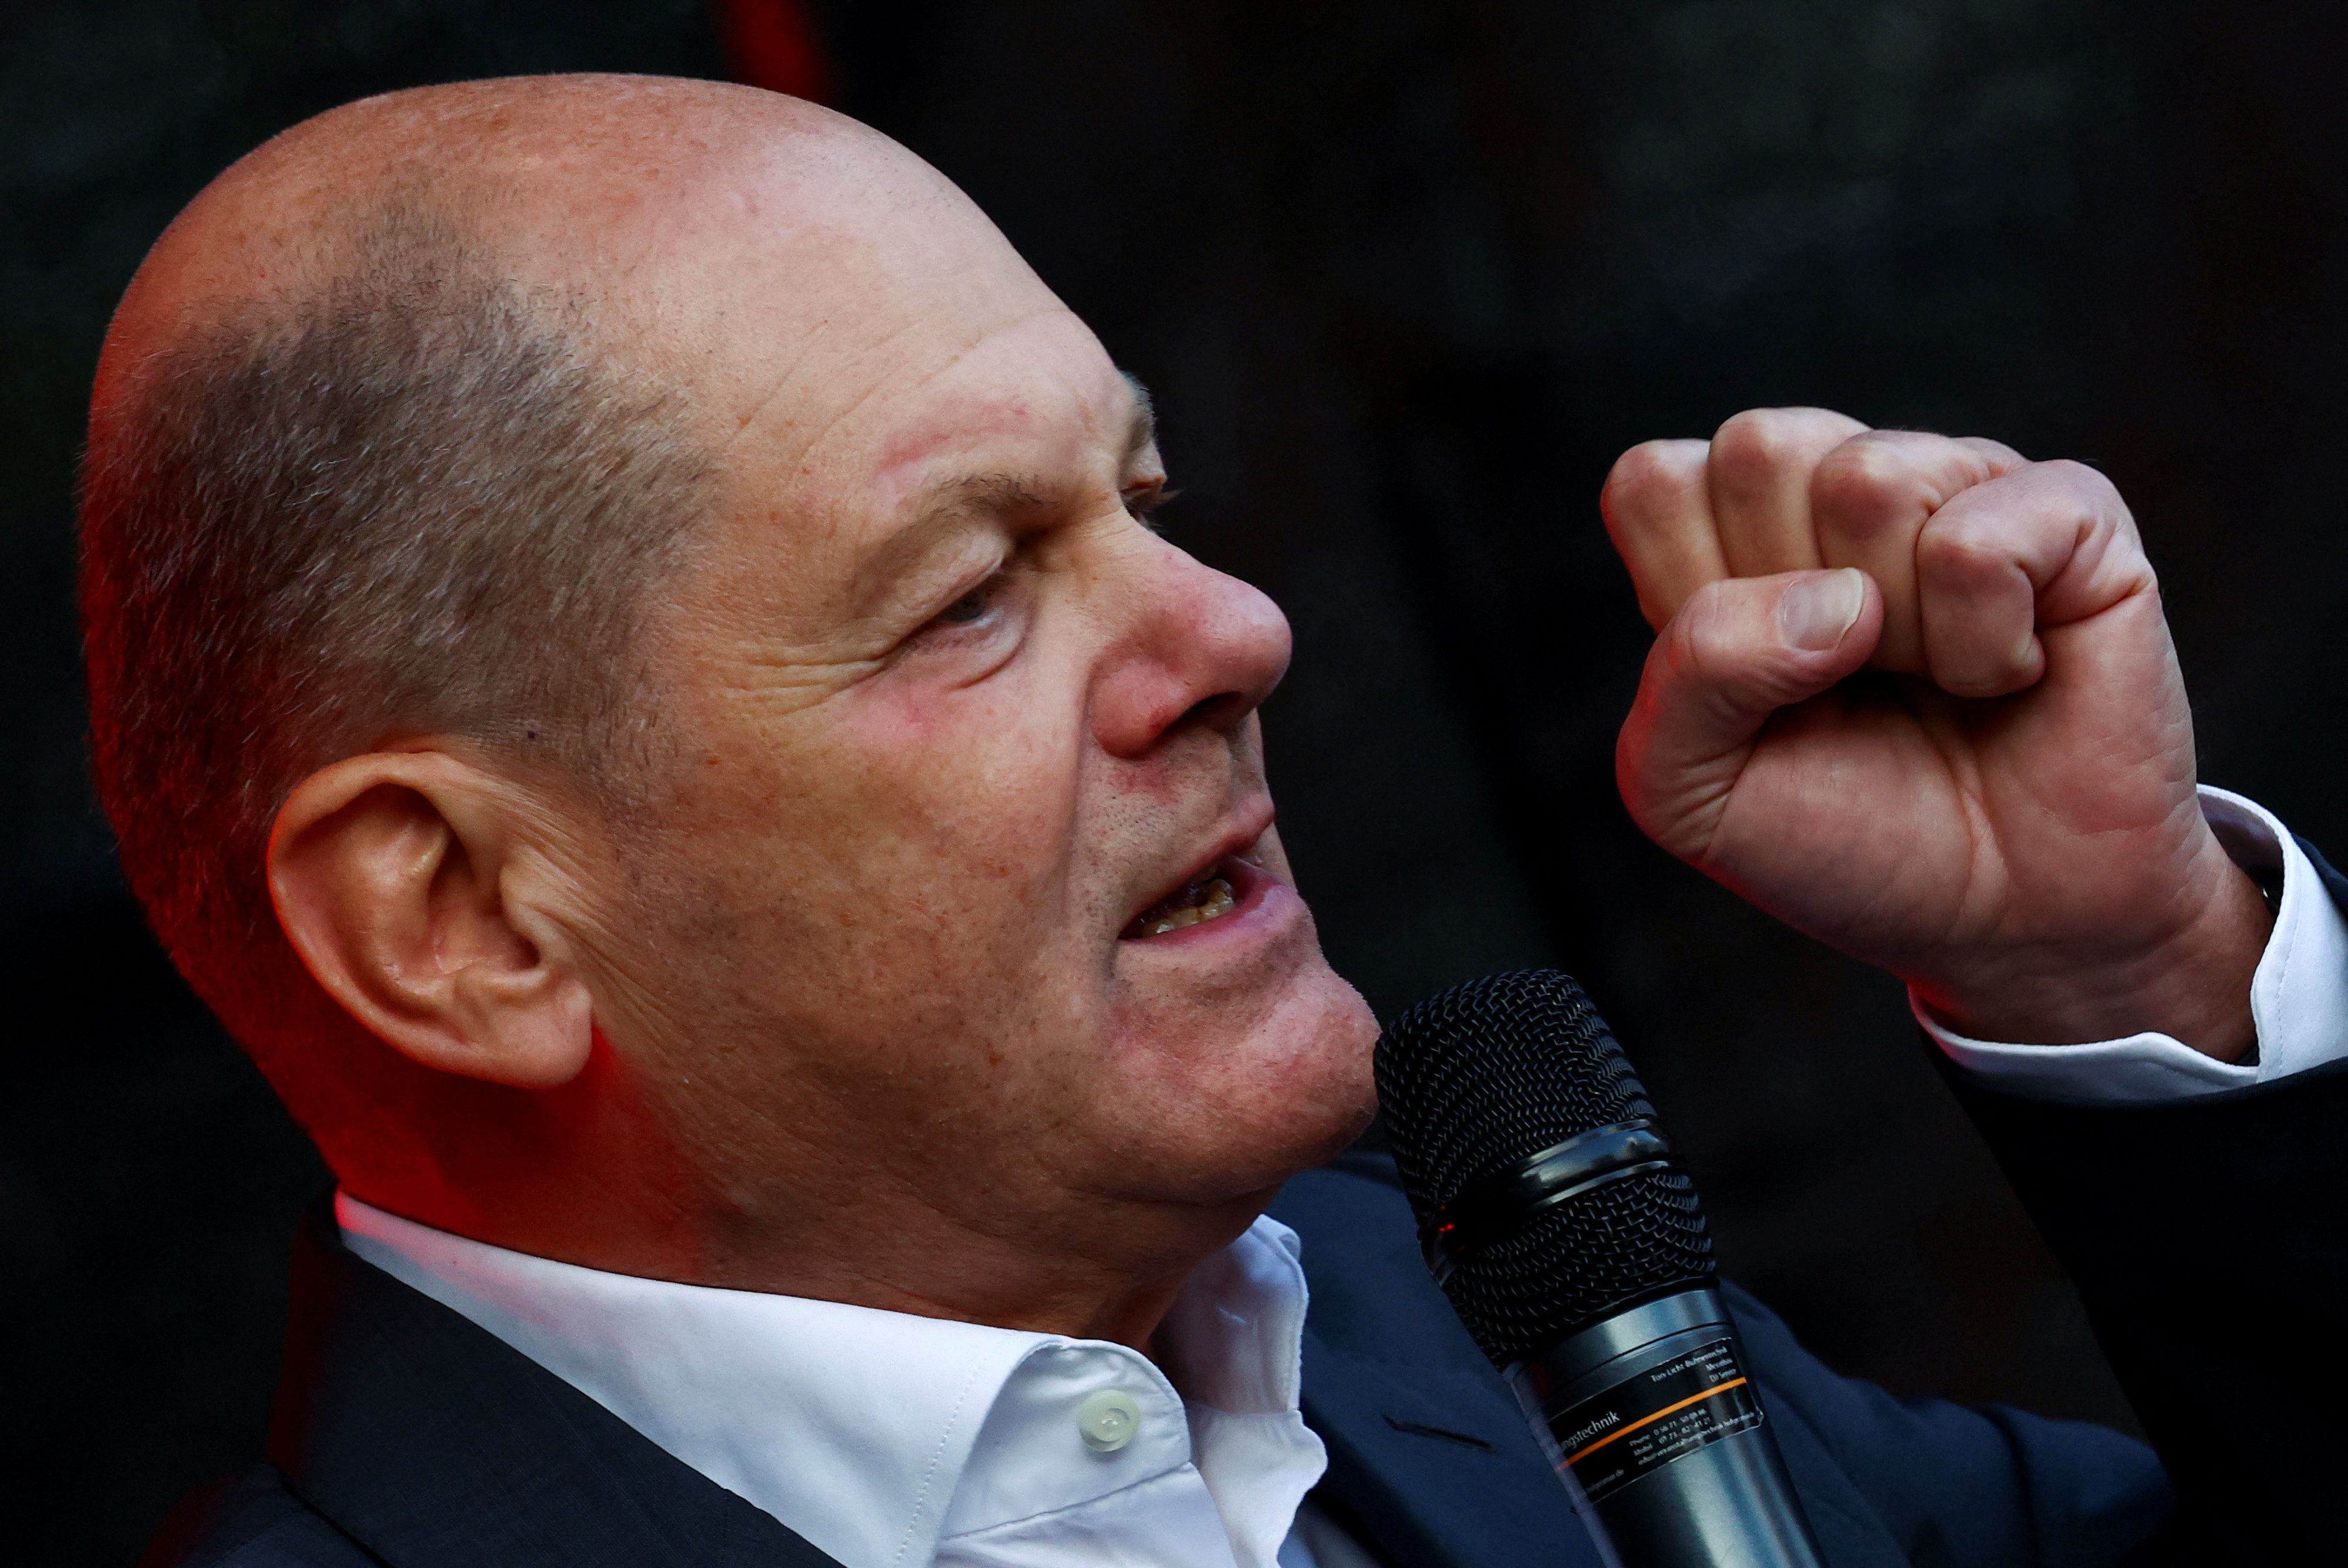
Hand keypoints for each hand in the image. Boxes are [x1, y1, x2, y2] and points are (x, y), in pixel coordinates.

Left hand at [1604, 408, 2269, 1058]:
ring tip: (1930, 680)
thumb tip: (1831, 598)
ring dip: (1894, 629)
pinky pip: (1981, 539)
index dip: (1686, 595)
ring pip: (1868, 480)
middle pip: (1758, 449)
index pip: (1654, 479)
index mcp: (1736, 531)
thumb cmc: (1848, 842)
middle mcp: (1843, 486)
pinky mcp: (2073, 514)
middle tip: (1851, 680)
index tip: (1751, 684)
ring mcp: (1960, 485)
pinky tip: (2008, 674)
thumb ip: (1687, 678)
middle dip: (1787, 605)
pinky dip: (1982, 644)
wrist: (2003, 922)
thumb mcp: (1692, 792)